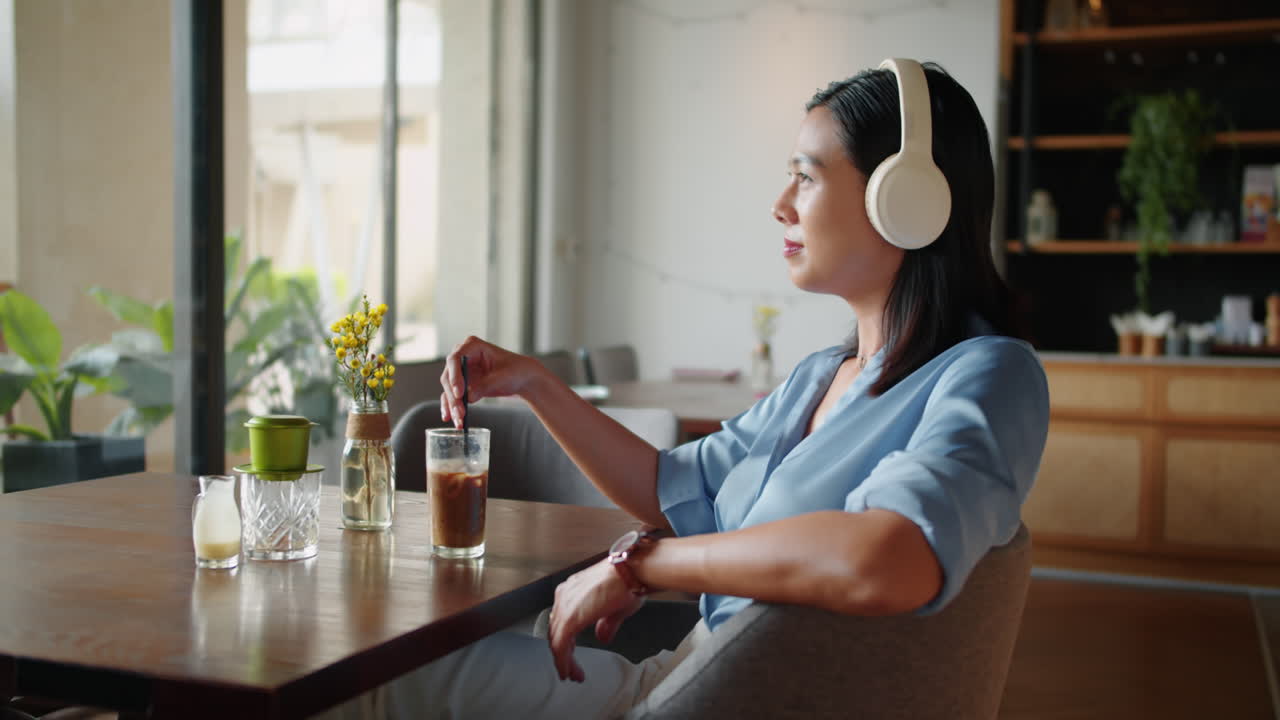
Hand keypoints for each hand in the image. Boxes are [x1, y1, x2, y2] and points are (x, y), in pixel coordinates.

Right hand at [440, 336, 542, 427]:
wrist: (522, 378)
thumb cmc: (515, 371)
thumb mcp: (502, 377)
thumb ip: (485, 386)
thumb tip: (468, 397)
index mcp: (472, 346)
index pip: (455, 359)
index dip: (454, 376)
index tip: (459, 393)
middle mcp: (462, 356)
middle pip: (449, 376)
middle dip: (453, 396)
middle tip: (459, 412)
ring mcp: (460, 371)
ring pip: (449, 389)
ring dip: (452, 405)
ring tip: (459, 420)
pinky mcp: (462, 385)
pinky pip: (452, 396)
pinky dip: (451, 407)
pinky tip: (449, 417)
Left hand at [547, 558, 645, 682]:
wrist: (633, 571)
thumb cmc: (629, 581)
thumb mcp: (616, 607)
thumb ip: (606, 624)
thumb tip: (602, 636)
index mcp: (573, 590)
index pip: (562, 621)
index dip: (566, 641)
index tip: (571, 655)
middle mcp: (565, 596)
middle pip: (555, 631)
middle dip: (563, 653)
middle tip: (570, 669)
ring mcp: (565, 605)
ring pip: (555, 641)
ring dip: (563, 660)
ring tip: (571, 674)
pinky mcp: (570, 618)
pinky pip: (560, 645)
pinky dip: (563, 662)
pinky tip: (568, 671)